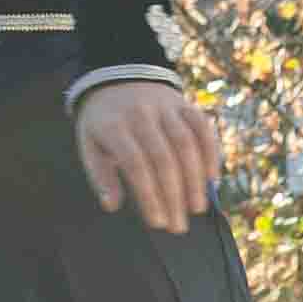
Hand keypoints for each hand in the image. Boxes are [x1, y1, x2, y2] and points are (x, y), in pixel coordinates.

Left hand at [74, 76, 223, 233]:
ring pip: (186, 144)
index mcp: (114, 126)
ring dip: (194, 179)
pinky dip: (210, 151)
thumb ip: (100, 175)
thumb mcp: (89, 144)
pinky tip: (212, 177)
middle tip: (179, 226)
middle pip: (163, 159)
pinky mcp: (184, 103)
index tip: (158, 222)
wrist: (117, 75)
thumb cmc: (103, 122)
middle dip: (174, 196)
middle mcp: (141, 115)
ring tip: (197, 208)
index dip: (149, 196)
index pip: (136, 165)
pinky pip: (202, 127)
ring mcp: (165, 107)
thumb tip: (112, 205)